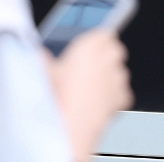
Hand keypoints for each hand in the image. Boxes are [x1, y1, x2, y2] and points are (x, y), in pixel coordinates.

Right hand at [45, 30, 132, 161]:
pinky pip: (123, 92)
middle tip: (92, 65)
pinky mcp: (123, 98)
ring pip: (120, 71)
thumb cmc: (58, 99)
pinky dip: (115, 96)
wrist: (70, 129)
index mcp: (90, 45)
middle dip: (107, 55)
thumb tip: (40, 55)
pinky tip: (99, 102)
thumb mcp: (43, 73)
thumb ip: (44, 59)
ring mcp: (118, 79)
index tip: (91, 46)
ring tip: (93, 86)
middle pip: (115, 49)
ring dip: (111, 75)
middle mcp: (107, 59)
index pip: (104, 33)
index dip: (98, 40)